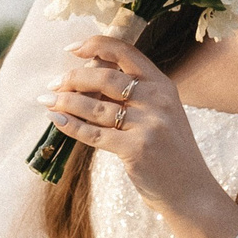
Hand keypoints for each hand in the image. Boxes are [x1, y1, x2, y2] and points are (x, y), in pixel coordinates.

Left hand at [42, 36, 237, 237]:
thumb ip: (132, 95)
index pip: (126, 53)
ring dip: (65, 102)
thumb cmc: (170, 153)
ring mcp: (148, 125)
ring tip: (47, 101)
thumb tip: (85, 78)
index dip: (96, 45)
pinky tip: (56, 120)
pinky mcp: (136, 150)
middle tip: (53, 84)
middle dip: (72, 79)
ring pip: (95, 107)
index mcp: (163, 85)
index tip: (71, 48)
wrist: (191, 192)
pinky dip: (71, 126)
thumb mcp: (160, 115)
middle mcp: (158, 101)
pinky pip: (94, 134)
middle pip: (104, 79)